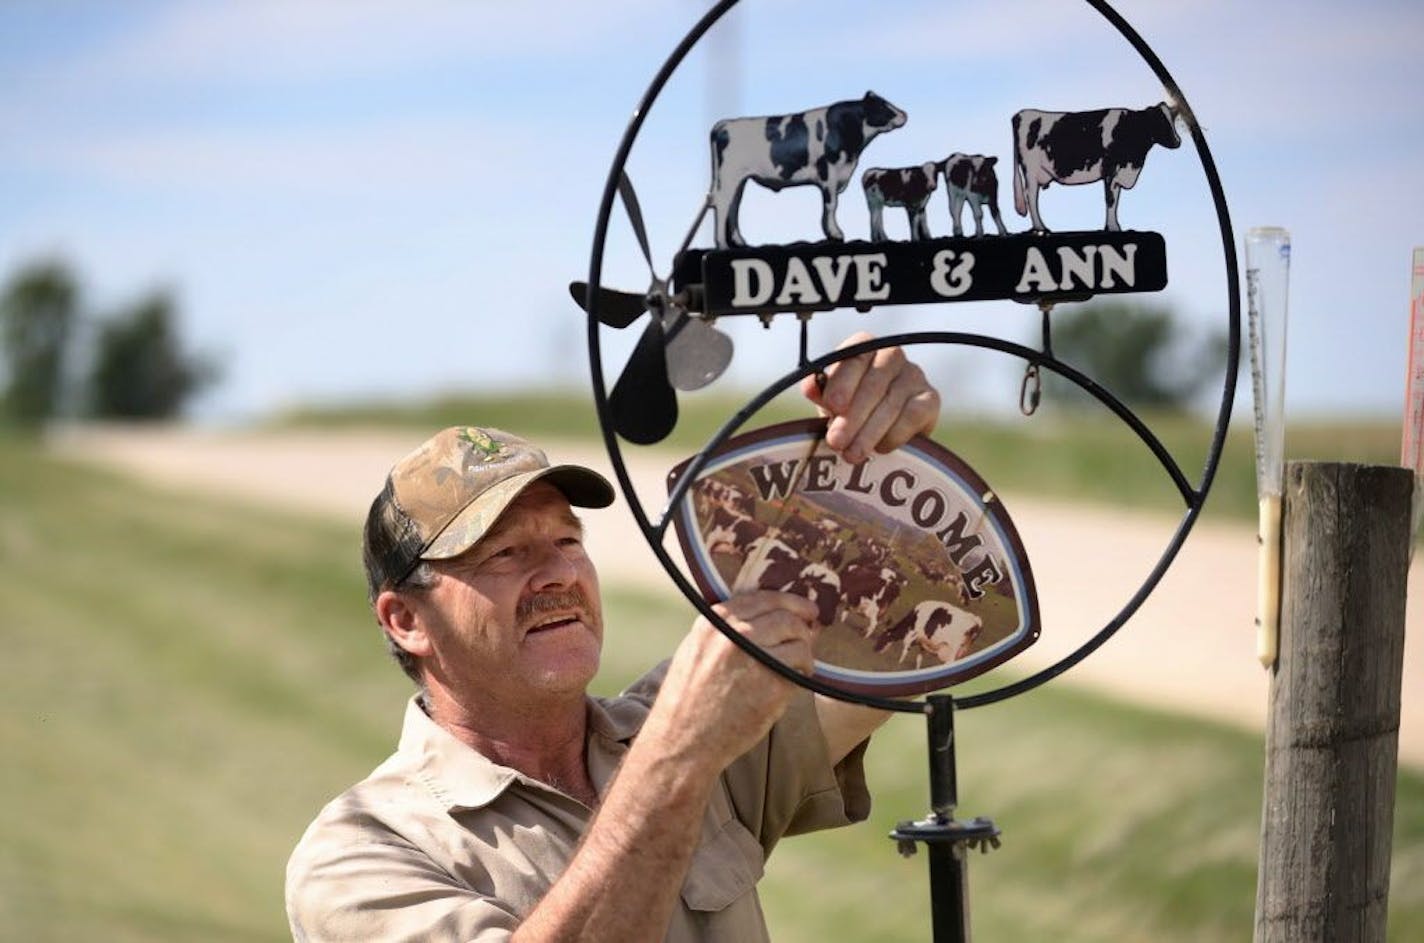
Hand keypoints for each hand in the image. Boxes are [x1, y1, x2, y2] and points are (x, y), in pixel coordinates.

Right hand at [648, 591, 820, 771]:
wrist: (683, 740)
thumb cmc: (688, 698)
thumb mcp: (697, 649)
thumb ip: (729, 628)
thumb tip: (776, 616)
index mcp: (716, 622)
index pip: (764, 598)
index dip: (790, 602)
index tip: (805, 610)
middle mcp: (737, 635)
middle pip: (787, 618)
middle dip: (803, 628)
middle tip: (809, 636)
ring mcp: (757, 659)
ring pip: (800, 644)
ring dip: (805, 655)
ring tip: (798, 667)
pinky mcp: (773, 687)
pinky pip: (799, 673)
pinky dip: (800, 677)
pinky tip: (789, 685)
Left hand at [800, 331, 940, 462]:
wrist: (884, 427)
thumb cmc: (850, 408)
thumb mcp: (830, 400)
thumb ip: (820, 391)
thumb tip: (810, 386)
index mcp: (863, 347)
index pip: (854, 357)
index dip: (843, 381)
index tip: (832, 406)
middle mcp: (891, 355)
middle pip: (873, 384)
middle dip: (852, 417)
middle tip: (836, 442)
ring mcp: (914, 375)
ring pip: (891, 403)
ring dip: (869, 433)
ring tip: (852, 454)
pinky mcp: (930, 398)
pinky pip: (912, 416)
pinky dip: (894, 435)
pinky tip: (881, 449)